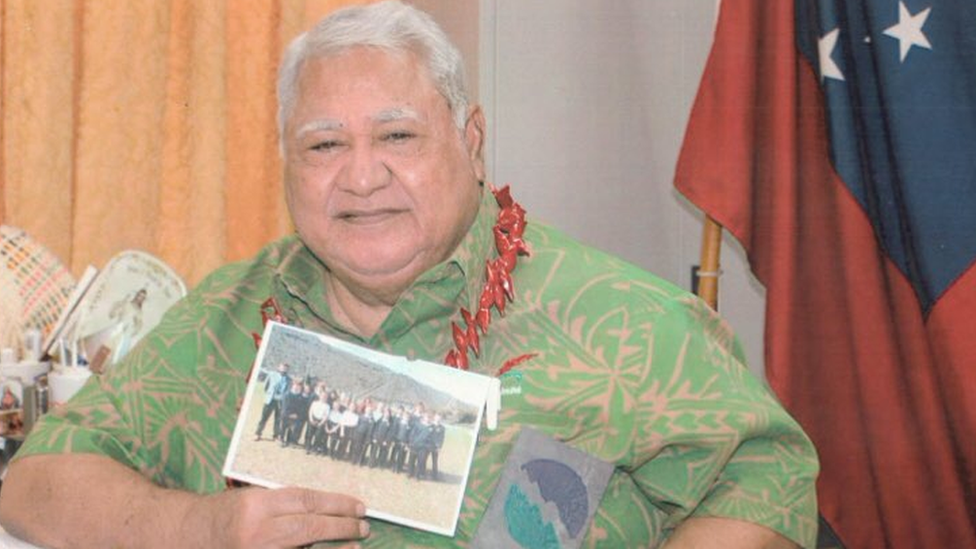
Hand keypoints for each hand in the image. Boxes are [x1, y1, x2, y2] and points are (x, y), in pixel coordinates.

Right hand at [186, 485, 368, 547]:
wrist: (186, 535)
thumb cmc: (223, 513)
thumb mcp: (252, 499)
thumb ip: (283, 503)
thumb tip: (326, 507)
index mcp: (256, 505)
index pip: (306, 500)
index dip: (336, 503)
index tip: (358, 505)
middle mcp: (256, 531)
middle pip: (309, 525)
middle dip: (342, 525)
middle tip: (363, 525)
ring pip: (304, 548)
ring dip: (334, 547)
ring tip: (356, 543)